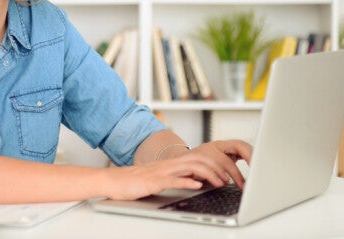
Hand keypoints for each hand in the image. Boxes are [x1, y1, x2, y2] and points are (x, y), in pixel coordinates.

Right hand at [104, 139, 251, 200]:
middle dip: (217, 168)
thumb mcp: (160, 179)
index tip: (228, 174)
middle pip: (198, 160)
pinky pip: (172, 180)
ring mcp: (161, 172)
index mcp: (171, 164)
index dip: (215, 164)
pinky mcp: (153, 182)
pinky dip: (186, 181)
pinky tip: (196, 185)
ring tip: (219, 182)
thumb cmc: (135, 182)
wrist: (113, 181)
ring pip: (190, 167)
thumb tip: (195, 181)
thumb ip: (177, 177)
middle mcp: (168, 165)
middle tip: (230, 179)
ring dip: (208, 174)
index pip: (198, 158)